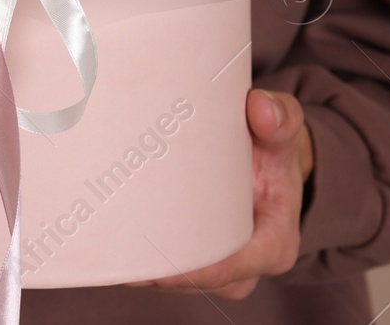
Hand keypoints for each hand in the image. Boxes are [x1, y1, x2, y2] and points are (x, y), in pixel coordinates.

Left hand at [132, 88, 313, 299]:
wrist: (267, 157)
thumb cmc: (272, 147)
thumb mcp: (283, 131)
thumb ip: (281, 117)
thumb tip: (261, 108)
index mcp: (273, 245)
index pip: (231, 269)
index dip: (193, 273)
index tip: (156, 270)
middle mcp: (245, 265)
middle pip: (196, 280)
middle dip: (156, 273)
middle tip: (115, 257)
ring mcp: (219, 267)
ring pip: (177, 280)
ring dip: (144, 269)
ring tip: (106, 249)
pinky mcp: (197, 258)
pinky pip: (168, 269)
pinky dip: (143, 260)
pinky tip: (112, 246)